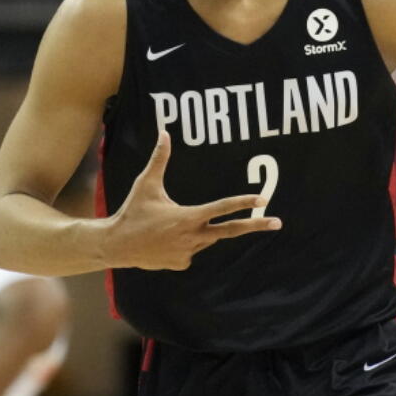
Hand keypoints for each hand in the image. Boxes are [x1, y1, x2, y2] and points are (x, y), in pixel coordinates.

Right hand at [103, 131, 280, 270]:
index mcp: (188, 216)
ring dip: (199, 230)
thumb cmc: (133, 211)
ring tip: (168, 226)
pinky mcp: (182, 263)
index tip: (263, 199)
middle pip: (231, 230)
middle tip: (277, 222)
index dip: (244, 201)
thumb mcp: (146, 183)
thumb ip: (159, 159)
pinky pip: (192, 250)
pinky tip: (164, 239)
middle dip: (255, 226)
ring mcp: (188, 252)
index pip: (222, 207)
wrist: (117, 245)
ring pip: (206, 238)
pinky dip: (186, 242)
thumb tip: (164, 132)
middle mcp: (192, 236)